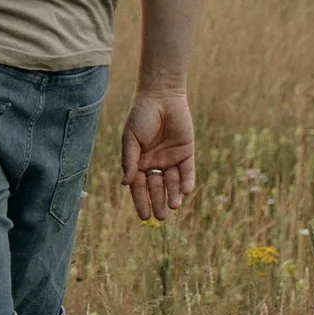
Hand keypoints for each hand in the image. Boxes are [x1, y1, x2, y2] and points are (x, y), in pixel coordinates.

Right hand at [120, 86, 195, 220]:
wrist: (161, 97)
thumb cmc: (141, 116)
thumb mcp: (131, 139)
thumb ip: (129, 161)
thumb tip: (126, 184)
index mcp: (138, 162)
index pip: (139, 187)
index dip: (141, 201)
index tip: (144, 217)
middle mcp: (155, 164)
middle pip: (157, 188)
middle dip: (158, 202)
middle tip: (161, 217)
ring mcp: (171, 159)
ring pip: (173, 183)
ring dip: (173, 194)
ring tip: (174, 206)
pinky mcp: (186, 153)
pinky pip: (187, 171)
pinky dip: (187, 181)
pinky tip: (185, 191)